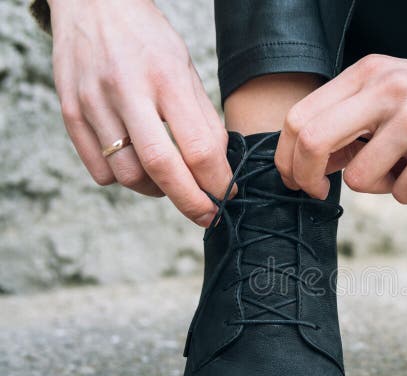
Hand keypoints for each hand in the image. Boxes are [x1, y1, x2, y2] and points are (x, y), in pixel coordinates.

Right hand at [50, 0, 231, 225]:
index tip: (228, 194)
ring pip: (127, 175)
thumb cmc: (146, 38)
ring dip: (156, 190)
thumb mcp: (185, 67)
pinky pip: (99, 171)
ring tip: (169, 179)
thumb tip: (218, 167)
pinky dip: (123, 179)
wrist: (91, 3)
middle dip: (190, 202)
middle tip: (207, 214)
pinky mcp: (68, 112)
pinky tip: (136, 163)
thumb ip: (202, 117)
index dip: (217, 181)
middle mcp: (126, 90)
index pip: (198, 148)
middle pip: (161, 168)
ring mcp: (92, 102)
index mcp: (165, 77)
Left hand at [275, 55, 406, 202]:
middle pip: (311, 142)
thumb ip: (353, 121)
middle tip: (319, 195)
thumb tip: (310, 163)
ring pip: (359, 178)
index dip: (289, 157)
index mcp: (369, 73)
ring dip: (379, 187)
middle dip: (307, 178)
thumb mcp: (396, 96)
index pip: (300, 116)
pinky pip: (403, 194)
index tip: (301, 179)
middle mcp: (386, 88)